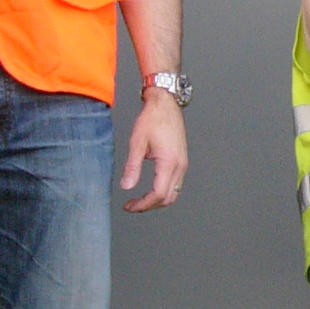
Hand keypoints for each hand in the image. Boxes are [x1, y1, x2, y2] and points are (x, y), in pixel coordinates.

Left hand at [121, 90, 187, 211]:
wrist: (166, 103)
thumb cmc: (152, 118)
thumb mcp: (137, 142)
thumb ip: (132, 167)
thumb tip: (127, 186)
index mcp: (169, 162)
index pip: (158, 194)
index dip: (143, 204)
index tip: (130, 205)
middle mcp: (179, 165)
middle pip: (168, 198)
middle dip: (149, 205)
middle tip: (132, 205)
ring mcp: (183, 163)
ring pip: (174, 193)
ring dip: (157, 200)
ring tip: (140, 199)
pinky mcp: (181, 160)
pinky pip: (176, 183)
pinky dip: (164, 191)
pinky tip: (150, 187)